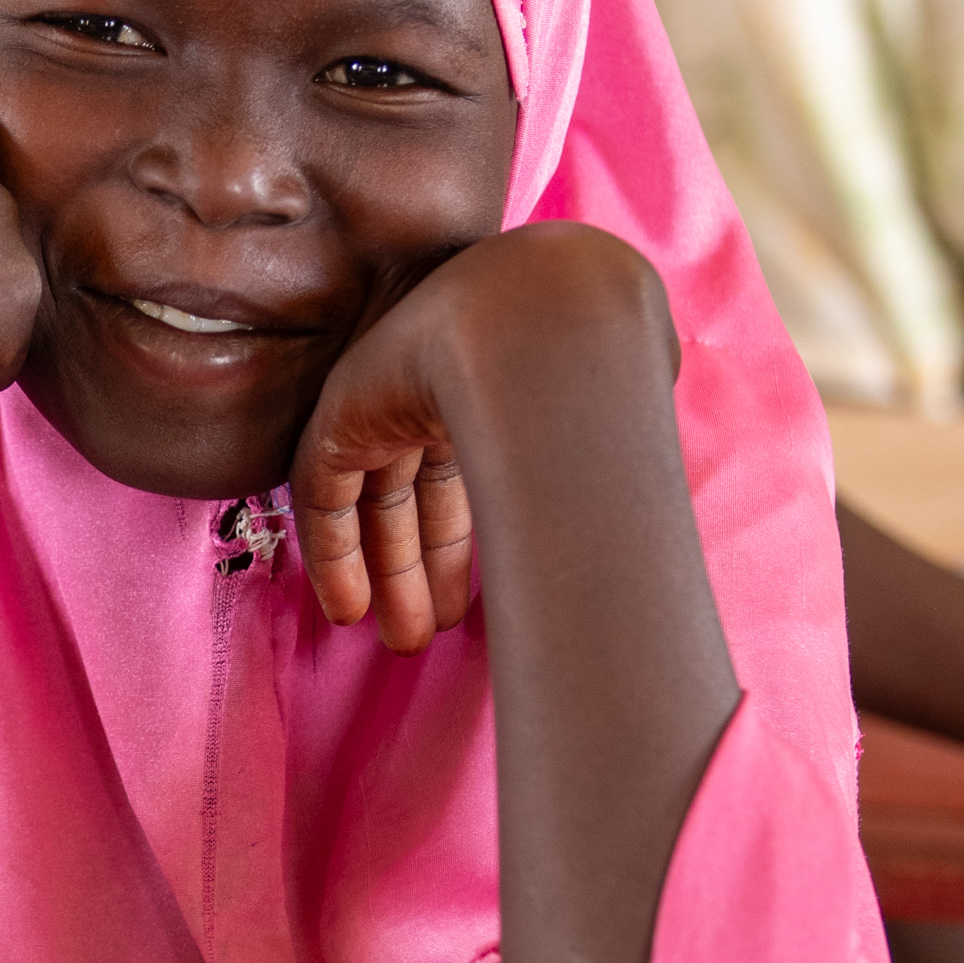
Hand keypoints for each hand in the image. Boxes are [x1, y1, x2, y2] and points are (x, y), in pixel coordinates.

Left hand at [290, 225, 679, 651]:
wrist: (544, 321)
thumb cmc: (591, 361)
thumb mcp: (610, 410)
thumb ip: (612, 438)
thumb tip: (641, 478)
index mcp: (489, 390)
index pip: (463, 474)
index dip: (462, 541)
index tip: (474, 605)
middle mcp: (432, 395)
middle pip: (417, 495)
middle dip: (426, 569)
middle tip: (433, 634)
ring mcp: (381, 404)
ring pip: (374, 502)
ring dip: (386, 576)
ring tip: (405, 641)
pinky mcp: (340, 420)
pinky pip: (322, 499)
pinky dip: (330, 557)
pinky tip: (347, 611)